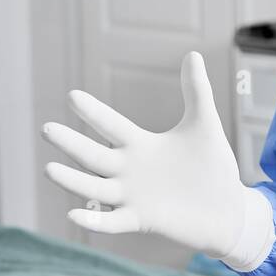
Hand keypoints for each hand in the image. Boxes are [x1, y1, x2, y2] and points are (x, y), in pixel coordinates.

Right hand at [41, 51, 272, 268]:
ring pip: (95, 188)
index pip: (111, 126)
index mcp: (141, 146)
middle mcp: (130, 170)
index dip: (93, 113)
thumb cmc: (212, 165)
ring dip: (73, 181)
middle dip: (71, 143)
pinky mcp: (142, 220)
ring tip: (49, 168)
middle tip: (47, 128)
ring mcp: (133, 197)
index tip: (72, 96)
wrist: (228, 208)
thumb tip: (192, 53)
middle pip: (93, 156)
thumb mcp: (204, 124)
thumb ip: (196, 91)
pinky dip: (94, 221)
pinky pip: (112, 222)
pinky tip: (74, 214)